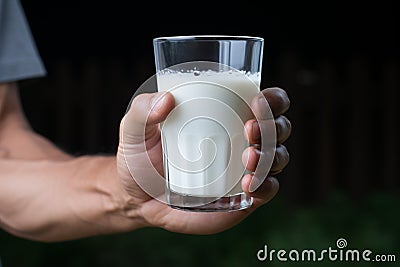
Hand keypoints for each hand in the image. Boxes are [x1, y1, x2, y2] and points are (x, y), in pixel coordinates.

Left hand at [116, 87, 290, 233]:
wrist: (135, 196)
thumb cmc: (138, 156)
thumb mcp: (133, 128)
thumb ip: (143, 109)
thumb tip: (167, 100)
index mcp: (224, 116)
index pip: (263, 102)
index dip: (273, 99)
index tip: (257, 100)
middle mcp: (240, 141)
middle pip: (277, 129)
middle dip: (272, 127)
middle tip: (249, 129)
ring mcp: (243, 170)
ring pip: (277, 158)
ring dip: (271, 155)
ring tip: (247, 159)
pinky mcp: (239, 198)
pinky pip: (266, 191)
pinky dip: (266, 187)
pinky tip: (250, 185)